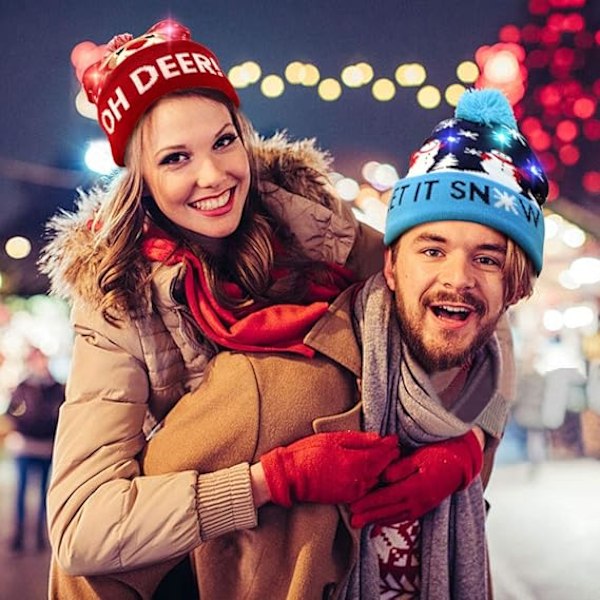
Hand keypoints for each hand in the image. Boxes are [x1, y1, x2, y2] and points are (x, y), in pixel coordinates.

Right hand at [260, 431, 399, 507]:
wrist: (290, 475)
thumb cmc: (307, 452)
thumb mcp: (331, 438)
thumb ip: (357, 439)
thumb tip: (378, 438)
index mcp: (353, 462)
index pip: (380, 454)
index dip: (389, 446)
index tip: (394, 439)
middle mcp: (356, 479)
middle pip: (381, 468)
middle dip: (389, 457)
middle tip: (394, 448)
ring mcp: (352, 491)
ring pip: (375, 480)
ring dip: (382, 469)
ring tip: (386, 459)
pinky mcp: (346, 498)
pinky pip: (366, 489)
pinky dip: (372, 480)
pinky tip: (372, 473)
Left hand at [349, 430, 482, 526]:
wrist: (460, 465)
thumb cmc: (438, 455)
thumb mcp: (419, 457)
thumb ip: (400, 467)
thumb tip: (384, 475)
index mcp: (414, 488)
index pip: (385, 497)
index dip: (368, 502)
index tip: (353, 505)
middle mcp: (417, 502)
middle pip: (387, 511)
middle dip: (368, 516)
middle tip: (351, 520)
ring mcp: (421, 507)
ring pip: (394, 517)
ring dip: (376, 521)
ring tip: (361, 523)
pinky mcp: (424, 508)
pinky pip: (403, 518)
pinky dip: (390, 521)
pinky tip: (380, 522)